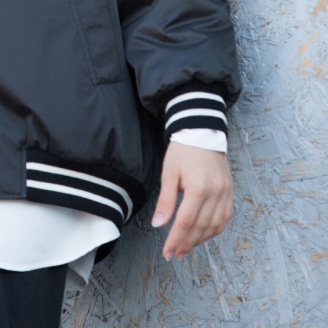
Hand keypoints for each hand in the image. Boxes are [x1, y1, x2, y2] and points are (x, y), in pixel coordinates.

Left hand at [151, 141, 232, 259]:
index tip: (167, 252)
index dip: (176, 239)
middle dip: (186, 243)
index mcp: (198, 188)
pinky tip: (203, 235)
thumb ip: (166, 200)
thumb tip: (158, 224)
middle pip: (201, 227)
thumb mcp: (169, 172)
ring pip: (214, 226)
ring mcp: (225, 193)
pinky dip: (214, 230)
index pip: (186, 222)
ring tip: (186, 247)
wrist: (202, 133)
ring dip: (200, 240)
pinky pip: (224, 218)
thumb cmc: (183, 151)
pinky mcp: (230, 192)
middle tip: (174, 254)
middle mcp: (215, 193)